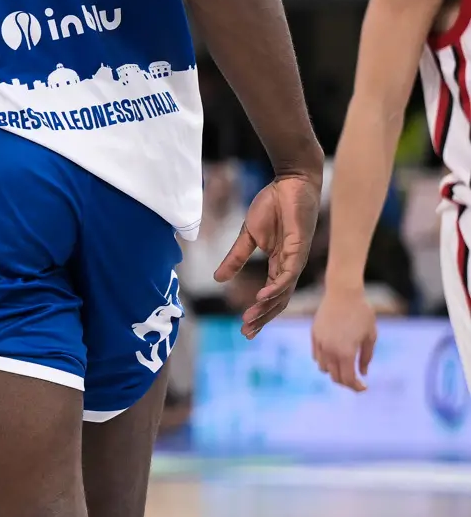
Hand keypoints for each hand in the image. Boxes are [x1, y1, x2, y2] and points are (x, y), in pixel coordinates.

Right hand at [224, 172, 320, 335]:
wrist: (291, 183)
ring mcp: (295, 258)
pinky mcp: (298, 247)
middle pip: (278, 300)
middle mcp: (289, 265)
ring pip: (284, 291)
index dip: (259, 313)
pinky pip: (288, 273)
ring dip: (267, 307)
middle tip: (246, 333)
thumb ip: (236, 258)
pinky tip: (263, 296)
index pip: (270, 295)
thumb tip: (218, 279)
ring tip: (251, 319)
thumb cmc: (273, 205)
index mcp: (279, 263)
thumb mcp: (248, 235)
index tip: (244, 329)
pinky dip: (276, 287)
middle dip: (262, 317)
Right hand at [310, 282, 379, 391]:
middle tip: (356, 381)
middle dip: (346, 382)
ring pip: (323, 368)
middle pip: (335, 377)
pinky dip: (325, 361)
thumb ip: (366, 357)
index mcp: (346, 352)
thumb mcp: (370, 336)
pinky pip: (317, 356)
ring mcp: (320, 343)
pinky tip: (336, 356)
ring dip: (334, 371)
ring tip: (345, 368)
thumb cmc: (362, 313)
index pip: (348, 379)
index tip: (364, 387)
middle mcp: (330, 350)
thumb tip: (363, 373)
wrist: (343, 293)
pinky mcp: (314, 335)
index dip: (356, 387)